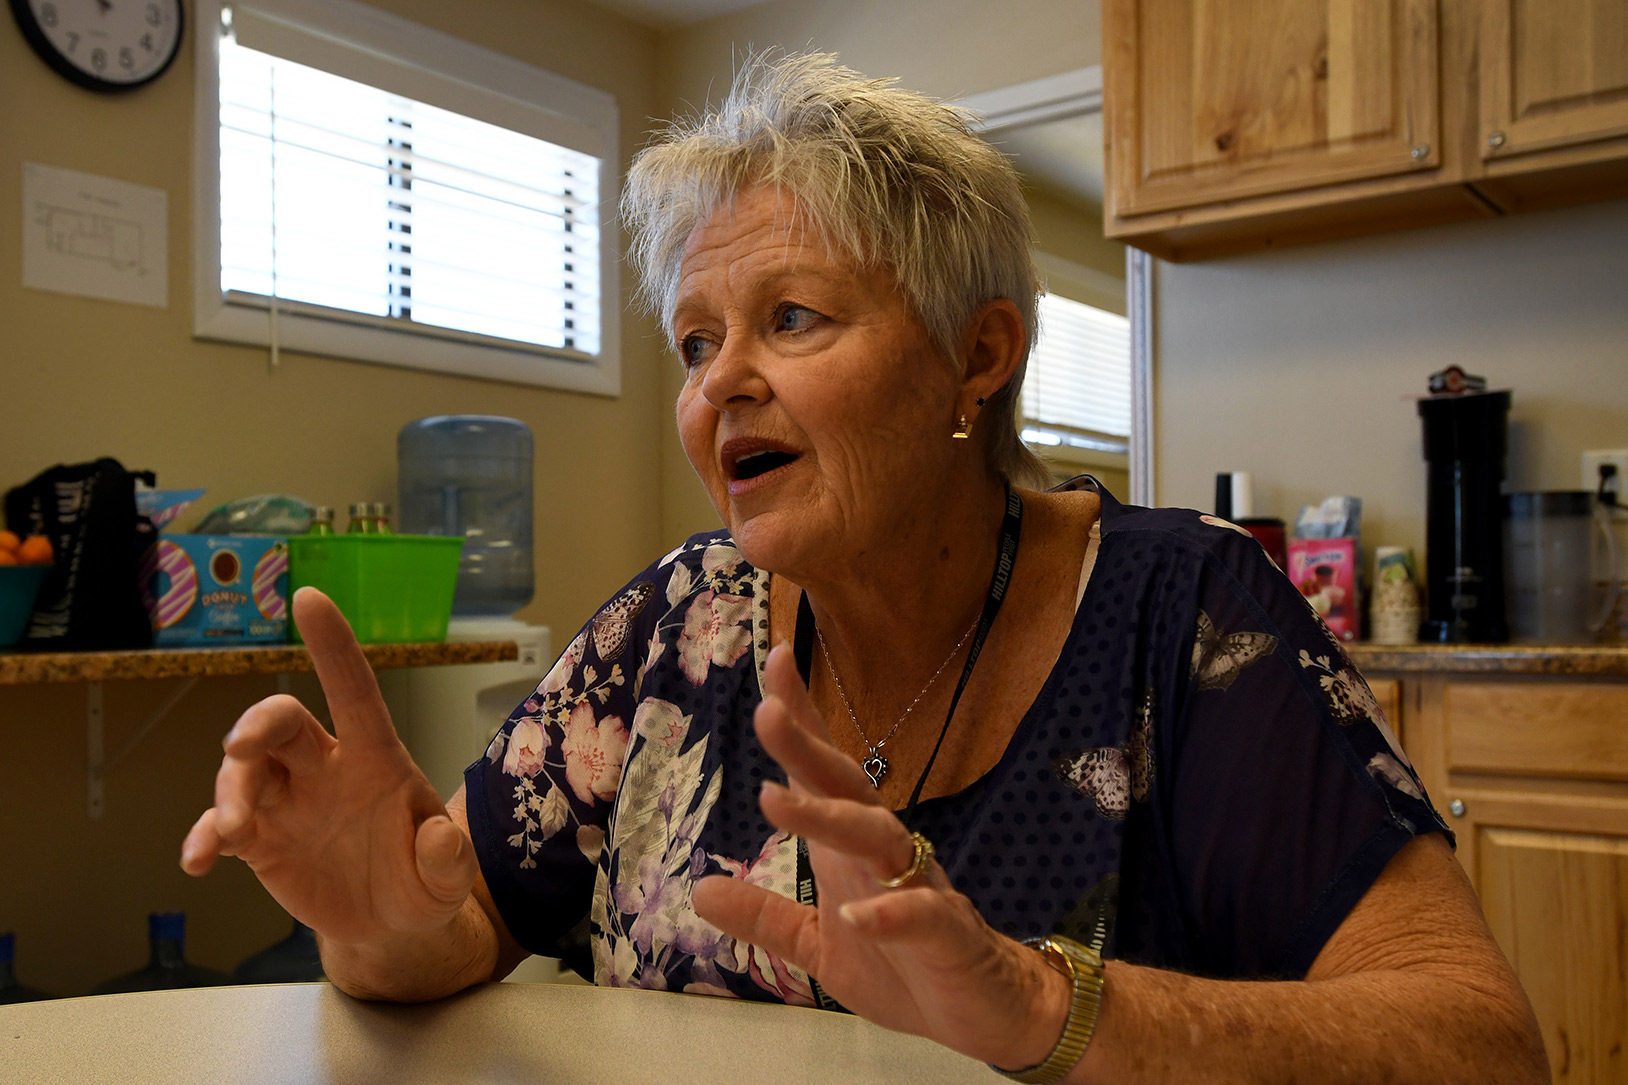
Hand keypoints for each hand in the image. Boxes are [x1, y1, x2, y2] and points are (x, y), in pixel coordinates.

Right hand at [180, 588, 477, 946]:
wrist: (389, 929)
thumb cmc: (423, 884)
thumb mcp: (448, 879)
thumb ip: (448, 860)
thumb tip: (438, 839)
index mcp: (375, 759)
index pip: (354, 691)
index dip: (333, 646)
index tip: (309, 598)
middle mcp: (325, 768)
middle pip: (283, 723)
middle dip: (257, 724)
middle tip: (241, 747)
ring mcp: (288, 801)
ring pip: (244, 770)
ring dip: (231, 791)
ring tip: (232, 831)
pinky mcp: (260, 838)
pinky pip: (220, 827)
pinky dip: (203, 838)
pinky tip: (196, 862)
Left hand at [690, 645, 1070, 1070]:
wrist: (983, 1010)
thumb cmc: (902, 964)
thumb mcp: (817, 945)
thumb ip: (765, 916)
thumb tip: (699, 889)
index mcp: (849, 847)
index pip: (821, 772)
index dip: (801, 719)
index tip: (775, 658)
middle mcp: (883, 852)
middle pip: (844, 786)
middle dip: (806, 747)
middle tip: (766, 711)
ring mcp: (919, 886)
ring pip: (877, 835)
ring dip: (828, 815)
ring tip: (775, 800)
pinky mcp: (948, 934)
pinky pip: (923, 914)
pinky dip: (892, 911)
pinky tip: (859, 912)